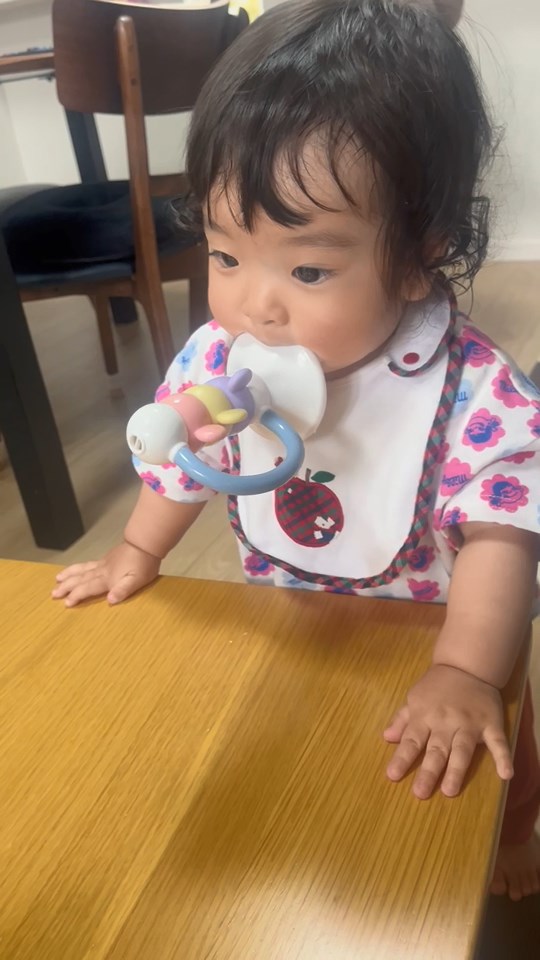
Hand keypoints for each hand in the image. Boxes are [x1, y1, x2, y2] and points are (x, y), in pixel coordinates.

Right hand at [51, 541, 160, 606]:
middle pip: (80, 579)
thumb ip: (123, 590)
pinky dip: (79, 567)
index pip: (87, 588)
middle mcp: (102, 571)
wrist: (145, 544)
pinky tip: (78, 568)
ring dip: (69, 574)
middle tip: (53, 593)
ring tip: (58, 578)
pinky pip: (88, 564)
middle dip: (66, 586)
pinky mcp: (107, 558)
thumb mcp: (137, 581)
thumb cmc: (143, 564)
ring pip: (82, 569)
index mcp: (107, 579)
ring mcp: (104, 563)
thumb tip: (109, 600)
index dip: (76, 596)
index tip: (65, 603)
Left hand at [384, 664, 512, 798]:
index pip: (411, 740)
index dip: (402, 758)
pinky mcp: (491, 723)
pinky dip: (503, 757)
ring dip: (456, 770)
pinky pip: (498, 742)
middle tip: (420, 793)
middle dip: (428, 771)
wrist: (466, 665)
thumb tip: (387, 737)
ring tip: (450, 791)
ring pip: (462, 750)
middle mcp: (446, 722)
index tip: (392, 776)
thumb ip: (402, 718)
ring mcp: (470, 723)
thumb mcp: (414, 697)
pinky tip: (505, 774)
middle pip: (436, 749)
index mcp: (425, 715)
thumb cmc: (437, 685)